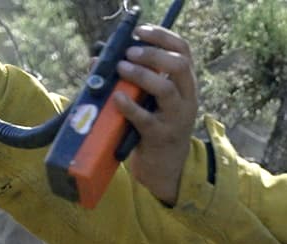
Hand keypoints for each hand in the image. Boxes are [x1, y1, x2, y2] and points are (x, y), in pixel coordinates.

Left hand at [113, 26, 198, 206]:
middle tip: (129, 53)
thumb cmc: (156, 127)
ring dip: (141, 75)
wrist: (166, 167)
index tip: (141, 32)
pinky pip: (145, 119)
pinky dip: (128, 106)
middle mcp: (186, 99)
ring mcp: (175, 119)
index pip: (183, 51)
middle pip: (179, 65)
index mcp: (186, 85)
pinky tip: (116, 98)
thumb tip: (100, 60)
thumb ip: (138, 80)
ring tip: (121, 68)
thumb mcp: (155, 101)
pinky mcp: (160, 137)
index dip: (163, 37)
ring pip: (165, 89)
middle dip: (153, 54)